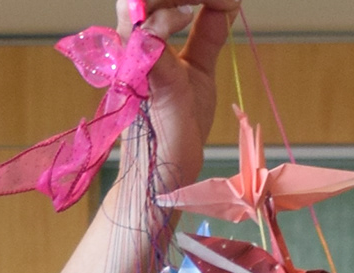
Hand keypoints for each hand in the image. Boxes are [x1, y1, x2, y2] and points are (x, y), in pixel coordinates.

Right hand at [131, 0, 242, 200]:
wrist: (169, 174)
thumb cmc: (176, 129)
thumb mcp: (199, 71)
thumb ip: (207, 37)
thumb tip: (225, 4)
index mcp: (140, 45)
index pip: (149, 1)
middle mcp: (129, 50)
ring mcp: (131, 65)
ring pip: (136, 7)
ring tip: (201, 2)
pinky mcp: (142, 83)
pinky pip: (146, 39)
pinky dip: (168, 20)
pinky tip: (189, 14)